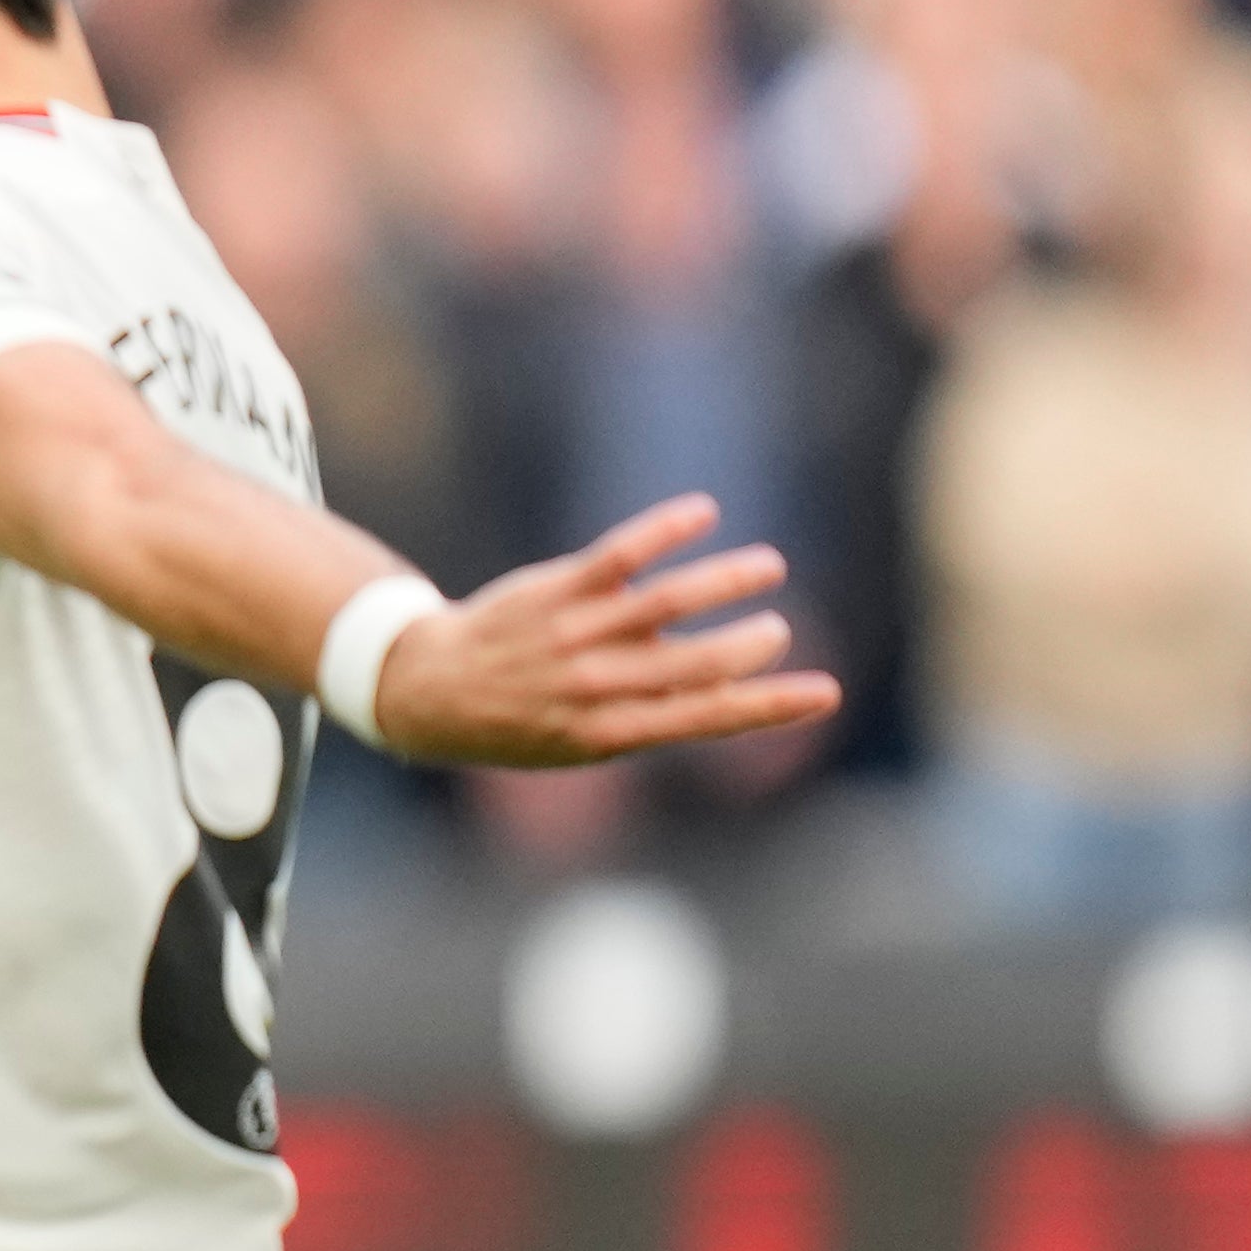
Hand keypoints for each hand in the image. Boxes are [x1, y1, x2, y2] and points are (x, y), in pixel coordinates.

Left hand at [364, 496, 842, 768]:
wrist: (426, 691)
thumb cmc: (520, 719)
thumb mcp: (580, 738)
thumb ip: (650, 709)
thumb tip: (731, 677)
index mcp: (605, 732)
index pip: (701, 719)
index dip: (766, 705)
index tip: (825, 693)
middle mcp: (590, 685)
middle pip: (690, 662)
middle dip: (746, 646)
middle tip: (778, 630)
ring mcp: (571, 635)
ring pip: (661, 604)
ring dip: (723, 580)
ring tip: (768, 565)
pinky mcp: (553, 590)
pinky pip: (616, 556)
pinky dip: (663, 531)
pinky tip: (704, 511)